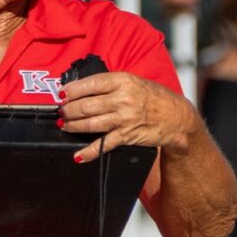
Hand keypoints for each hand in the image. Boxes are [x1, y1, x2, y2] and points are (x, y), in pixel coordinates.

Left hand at [59, 72, 196, 163]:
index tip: (61, 94)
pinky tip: (77, 155)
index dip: (72, 90)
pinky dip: (88, 152)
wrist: (175, 116)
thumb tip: (80, 90)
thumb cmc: (152, 97)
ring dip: (72, 126)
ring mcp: (125, 119)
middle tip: (61, 111)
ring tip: (64, 124)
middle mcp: (123, 99)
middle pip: (86, 105)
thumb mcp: (132, 82)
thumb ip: (109, 85)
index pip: (90, 84)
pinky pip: (103, 145)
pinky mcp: (127, 136)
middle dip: (68, 110)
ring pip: (90, 124)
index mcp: (123, 81)